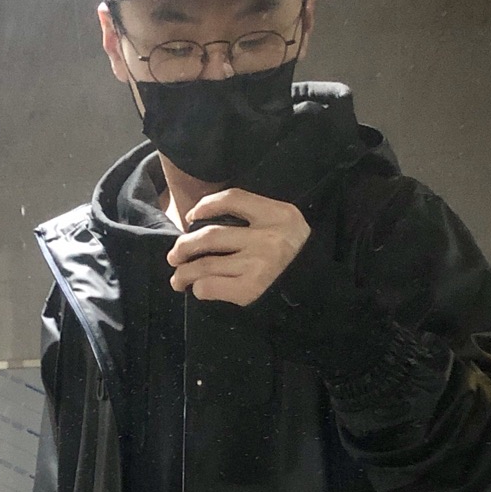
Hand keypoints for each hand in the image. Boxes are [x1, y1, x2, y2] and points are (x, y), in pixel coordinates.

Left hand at [168, 189, 309, 304]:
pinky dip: (199, 289)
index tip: (191, 216)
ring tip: (178, 278)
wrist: (316, 294)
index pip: (232, 198)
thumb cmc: (294, 258)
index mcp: (277, 215)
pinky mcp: (250, 290)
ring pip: (205, 265)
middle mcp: (267, 238)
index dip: (206, 205)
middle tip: (174, 255)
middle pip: (210, 236)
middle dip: (184, 246)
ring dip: (183, 273)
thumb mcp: (286, 225)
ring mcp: (258, 265)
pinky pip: (210, 286)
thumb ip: (256, 217)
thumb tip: (205, 220)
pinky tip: (199, 290)